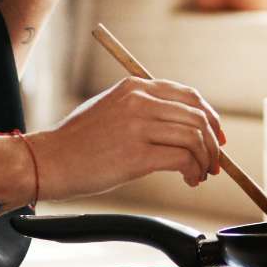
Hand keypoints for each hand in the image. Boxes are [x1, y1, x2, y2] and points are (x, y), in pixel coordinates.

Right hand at [28, 76, 225, 200]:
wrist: (51, 160)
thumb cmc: (79, 141)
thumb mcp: (111, 107)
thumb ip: (143, 108)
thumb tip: (182, 124)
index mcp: (134, 86)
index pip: (189, 95)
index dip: (210, 117)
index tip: (215, 137)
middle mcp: (139, 101)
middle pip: (197, 116)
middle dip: (212, 143)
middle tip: (213, 162)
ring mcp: (138, 126)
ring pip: (194, 138)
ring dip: (205, 160)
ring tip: (199, 174)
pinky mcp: (137, 155)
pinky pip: (183, 159)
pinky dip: (194, 171)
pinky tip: (189, 179)